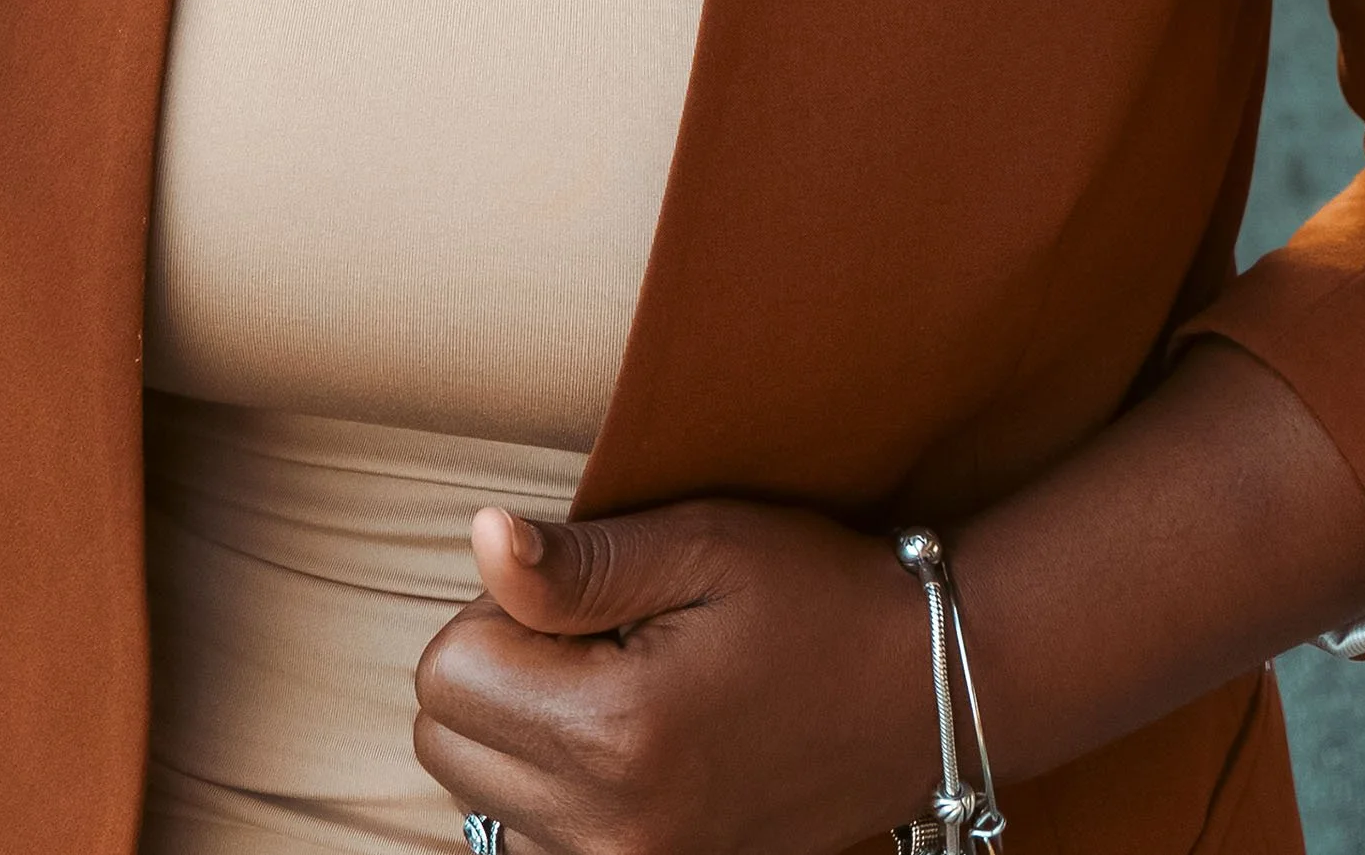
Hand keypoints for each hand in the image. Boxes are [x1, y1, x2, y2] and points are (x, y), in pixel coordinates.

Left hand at [414, 496, 939, 854]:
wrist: (919, 695)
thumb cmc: (812, 598)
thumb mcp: (701, 545)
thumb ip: (577, 563)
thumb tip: (480, 539)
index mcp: (617, 736)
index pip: (447, 669)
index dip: (503, 609)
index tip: (590, 597)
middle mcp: (609, 832)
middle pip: (445, 738)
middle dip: (502, 671)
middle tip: (608, 638)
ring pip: (478, 795)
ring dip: (524, 736)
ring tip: (629, 691)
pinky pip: (531, 838)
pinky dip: (555, 790)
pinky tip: (631, 747)